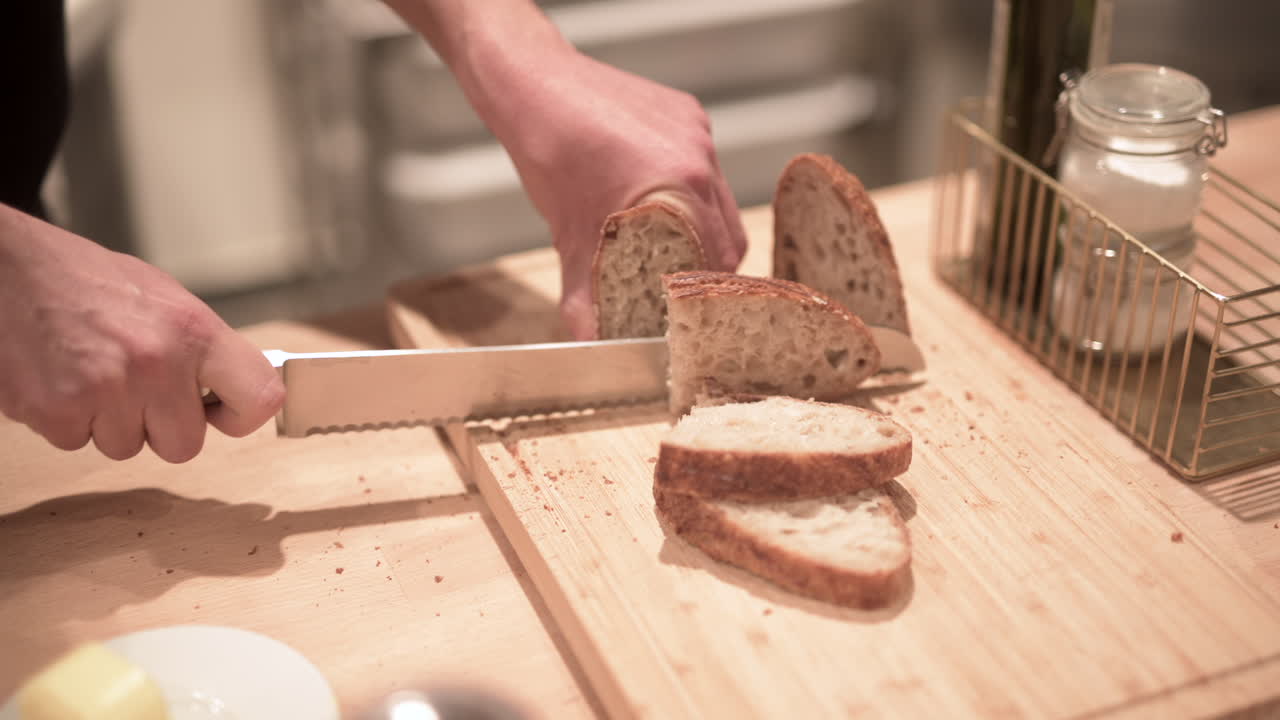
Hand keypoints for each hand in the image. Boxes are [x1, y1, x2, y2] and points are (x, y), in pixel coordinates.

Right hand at [0, 207, 284, 461]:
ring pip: (126, 447)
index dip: (241, 416)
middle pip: (184, 446)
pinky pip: (77, 443)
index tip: (222, 413)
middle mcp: (157, 362)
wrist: (8, 268)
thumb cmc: (85, 280)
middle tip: (134, 387)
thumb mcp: (164, 298)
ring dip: (107, 421)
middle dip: (159, 426)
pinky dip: (66, 420)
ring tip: (89, 370)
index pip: (260, 397)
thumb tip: (232, 390)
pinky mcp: (57, 411)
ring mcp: (107, 390)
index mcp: (194, 329)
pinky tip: (59, 377)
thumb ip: (201, 348)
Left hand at [490, 50, 747, 338]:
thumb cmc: (547, 155)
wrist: (532, 84)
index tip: (688, 307)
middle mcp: (699, 156)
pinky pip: (703, 164)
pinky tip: (652, 196)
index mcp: (680, 186)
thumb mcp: (567, 237)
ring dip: (700, 226)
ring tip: (667, 244)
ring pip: (719, 198)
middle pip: (730, 232)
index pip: (718, 258)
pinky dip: (686, 188)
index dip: (705, 289)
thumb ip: (583, 296)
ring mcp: (697, 131)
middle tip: (678, 285)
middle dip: (708, 264)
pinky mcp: (687, 113)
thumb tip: (590, 344)